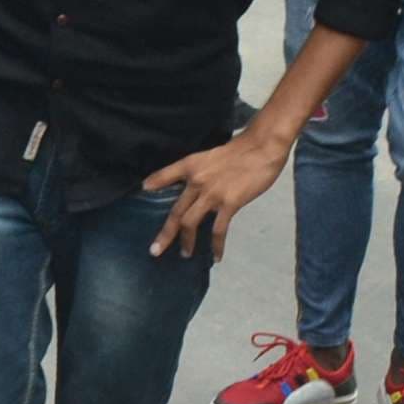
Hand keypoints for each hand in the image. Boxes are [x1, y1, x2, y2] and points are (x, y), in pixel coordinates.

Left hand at [145, 127, 290, 259]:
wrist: (261, 148)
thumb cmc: (238, 152)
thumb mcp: (208, 156)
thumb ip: (197, 172)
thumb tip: (190, 189)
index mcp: (189, 166)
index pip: (164, 176)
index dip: (153, 184)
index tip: (142, 192)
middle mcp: (196, 181)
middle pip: (175, 212)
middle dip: (165, 234)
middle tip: (155, 251)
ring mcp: (212, 194)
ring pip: (190, 223)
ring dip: (186, 242)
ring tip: (185, 254)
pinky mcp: (229, 203)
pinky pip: (219, 230)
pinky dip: (216, 246)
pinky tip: (216, 256)